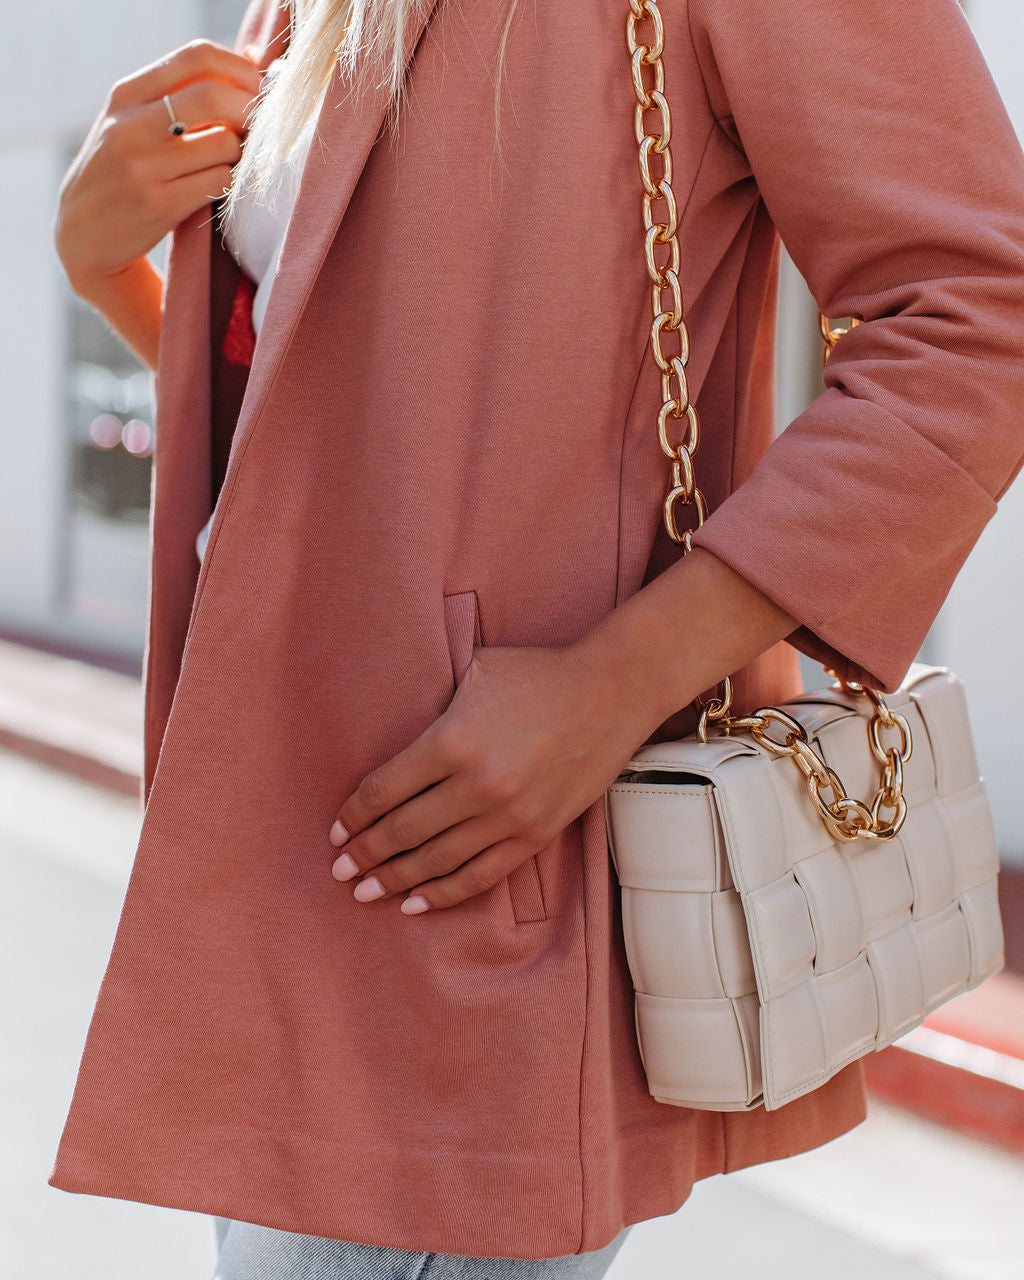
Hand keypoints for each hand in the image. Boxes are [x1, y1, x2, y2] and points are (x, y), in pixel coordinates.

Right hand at [54, 38, 263, 298]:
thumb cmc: (122, 171)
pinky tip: (218, 185)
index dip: (239, 69)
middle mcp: (130, 125)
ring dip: (239, 153)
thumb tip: (255, 58)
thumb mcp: (134, 121)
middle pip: (215, 95)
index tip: (255, 88)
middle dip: (248, 110)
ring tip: (228, 161)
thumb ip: (185, 92)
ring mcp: (144, 166)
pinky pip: (220, 181)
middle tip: (256, 127)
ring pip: (224, 142)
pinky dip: (230, 182)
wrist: (83, 235)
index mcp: (127, 94)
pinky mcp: (159, 205)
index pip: (195, 57)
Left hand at [327, 644, 659, 914]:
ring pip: (436, 861)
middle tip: (340, 870)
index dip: (354, 815)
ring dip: (395, 880)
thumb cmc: (539, 673)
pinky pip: (481, 875)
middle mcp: (476, 786)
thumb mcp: (474, 672)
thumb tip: (399, 738)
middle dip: (364, 854)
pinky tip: (416, 902)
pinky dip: (444, 893)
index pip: (384, 791)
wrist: (612, 690)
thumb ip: (433, 705)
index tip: (336, 830)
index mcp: (451, 742)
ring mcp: (509, 816)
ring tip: (365, 891)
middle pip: (402, 832)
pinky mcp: (536, 834)